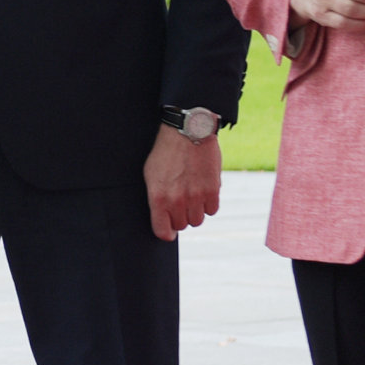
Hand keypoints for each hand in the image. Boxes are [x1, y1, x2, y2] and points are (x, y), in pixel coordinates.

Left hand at [146, 125, 223, 240]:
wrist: (188, 131)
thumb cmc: (166, 152)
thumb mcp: (151, 174)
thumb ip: (157, 198)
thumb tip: (163, 217)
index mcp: (159, 198)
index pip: (163, 231)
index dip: (166, 232)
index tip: (169, 230)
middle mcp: (177, 200)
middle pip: (181, 225)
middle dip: (180, 217)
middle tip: (180, 203)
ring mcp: (196, 196)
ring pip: (197, 220)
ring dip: (195, 211)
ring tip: (192, 196)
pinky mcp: (212, 190)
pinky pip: (212, 210)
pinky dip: (208, 204)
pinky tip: (203, 191)